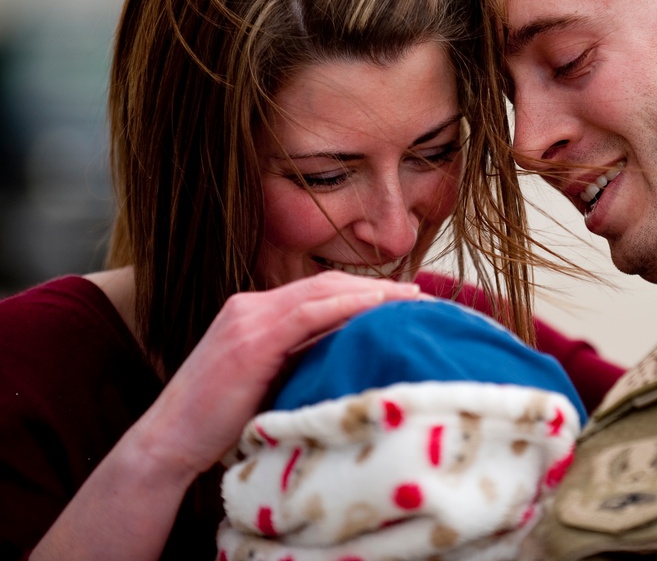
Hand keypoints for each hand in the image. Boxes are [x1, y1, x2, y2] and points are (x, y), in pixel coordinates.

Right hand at [136, 271, 420, 478]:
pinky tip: (376, 305)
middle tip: (417, 294)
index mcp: (253, 312)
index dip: (361, 291)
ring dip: (370, 292)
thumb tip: (349, 353)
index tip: (399, 299)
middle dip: (374, 286)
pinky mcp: (250, 339)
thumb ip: (299, 357)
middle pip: (325, 284)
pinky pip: (307, 313)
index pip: (317, 292)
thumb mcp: (267, 379)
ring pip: (321, 291)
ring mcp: (248, 318)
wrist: (169, 442)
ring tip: (409, 298)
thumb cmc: (219, 421)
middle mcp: (250, 306)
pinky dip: (345, 305)